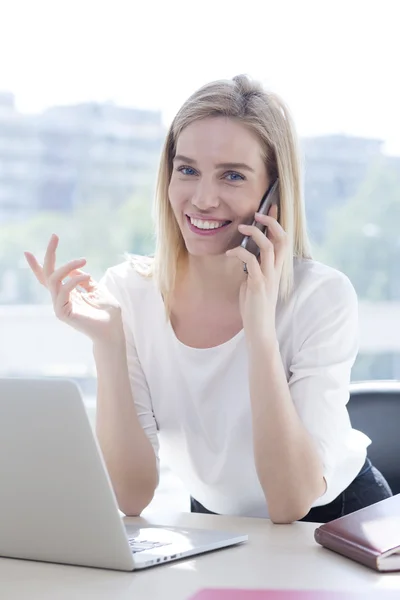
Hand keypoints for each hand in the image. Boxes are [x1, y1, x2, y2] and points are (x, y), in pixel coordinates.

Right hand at [24, 234, 122, 342]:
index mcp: (66, 293)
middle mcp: (60, 298)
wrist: (113, 331)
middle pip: (47, 274)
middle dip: (50, 254)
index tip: (29, 250)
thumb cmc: (107, 312)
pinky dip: (73, 281)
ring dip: (67, 267)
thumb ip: (84, 279)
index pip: (48, 277)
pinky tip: (87, 276)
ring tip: (83, 260)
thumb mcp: (96, 289)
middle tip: (54, 236)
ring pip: (54, 280)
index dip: (38, 264)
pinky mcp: (63, 313)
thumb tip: (75, 268)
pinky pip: (63, 292)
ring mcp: (59, 306)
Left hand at [226, 204, 287, 343]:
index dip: (276, 223)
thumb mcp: (253, 282)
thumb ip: (253, 268)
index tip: (268, 208)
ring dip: (256, 233)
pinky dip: (241, 252)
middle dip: (271, 222)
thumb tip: (245, 255)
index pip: (282, 240)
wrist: (259, 329)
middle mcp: (276, 271)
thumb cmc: (254, 307)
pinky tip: (230, 252)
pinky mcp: (259, 285)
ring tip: (241, 226)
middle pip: (282, 239)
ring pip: (270, 247)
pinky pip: (252, 261)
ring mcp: (269, 277)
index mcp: (275, 269)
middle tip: (258, 212)